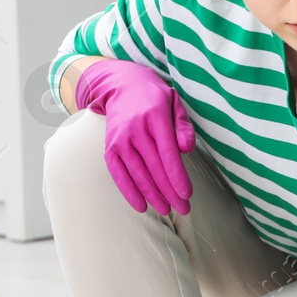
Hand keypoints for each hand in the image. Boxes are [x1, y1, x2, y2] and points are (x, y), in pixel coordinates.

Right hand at [74, 58, 195, 214]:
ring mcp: (120, 140)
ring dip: (152, 196)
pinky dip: (128, 191)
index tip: (187, 194)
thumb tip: (187, 149)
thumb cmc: (155, 98)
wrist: (122, 85)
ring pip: (137, 174)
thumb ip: (183, 126)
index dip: (177, 176)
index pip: (167, 153)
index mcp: (155, 117)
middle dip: (170, 192)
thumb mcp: (175, 104)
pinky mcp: (110, 147)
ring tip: (167, 211)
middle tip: (185, 210)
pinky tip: (141, 206)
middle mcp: (135, 130)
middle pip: (154, 168)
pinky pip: (118, 173)